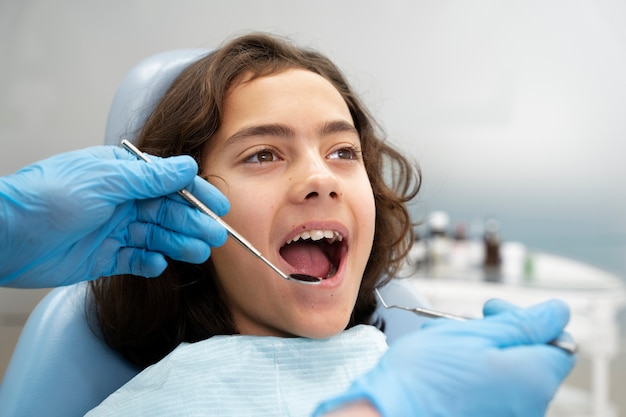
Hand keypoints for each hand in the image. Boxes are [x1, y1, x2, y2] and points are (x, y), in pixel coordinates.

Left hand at [0, 146, 228, 286]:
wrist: (6, 235)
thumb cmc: (49, 196)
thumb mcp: (105, 179)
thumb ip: (149, 177)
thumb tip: (186, 166)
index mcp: (123, 176)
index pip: (169, 183)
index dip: (197, 194)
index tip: (220, 206)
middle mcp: (121, 201)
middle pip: (167, 212)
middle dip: (193, 223)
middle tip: (215, 236)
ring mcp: (113, 230)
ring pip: (156, 237)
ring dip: (178, 244)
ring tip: (198, 252)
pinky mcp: (104, 257)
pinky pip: (135, 260)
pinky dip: (149, 263)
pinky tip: (159, 263)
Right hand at [314, 299, 575, 416]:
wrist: (385, 414)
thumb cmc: (424, 379)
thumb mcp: (473, 334)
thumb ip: (522, 324)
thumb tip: (557, 313)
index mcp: (533, 381)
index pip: (556, 341)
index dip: (526, 319)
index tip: (493, 310)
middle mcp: (528, 408)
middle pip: (525, 357)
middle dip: (493, 334)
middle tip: (459, 326)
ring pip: (501, 372)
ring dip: (475, 352)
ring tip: (440, 347)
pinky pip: (486, 392)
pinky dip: (467, 375)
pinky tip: (439, 368)